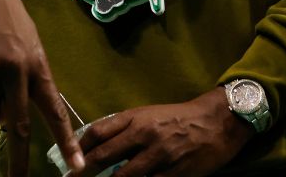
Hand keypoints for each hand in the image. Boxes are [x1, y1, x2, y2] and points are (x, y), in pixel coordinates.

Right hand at [0, 0, 82, 176]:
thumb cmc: (6, 19)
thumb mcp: (27, 46)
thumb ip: (24, 81)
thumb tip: (11, 120)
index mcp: (36, 65)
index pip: (55, 111)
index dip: (67, 142)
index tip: (79, 167)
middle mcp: (14, 70)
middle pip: (18, 126)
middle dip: (18, 160)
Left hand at [74, 88, 253, 176]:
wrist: (217, 122)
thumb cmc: (178, 118)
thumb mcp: (148, 115)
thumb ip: (123, 128)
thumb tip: (94, 144)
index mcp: (135, 118)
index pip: (97, 132)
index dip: (78, 148)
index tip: (68, 162)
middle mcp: (144, 135)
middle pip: (103, 157)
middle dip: (84, 172)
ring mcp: (159, 156)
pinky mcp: (175, 174)